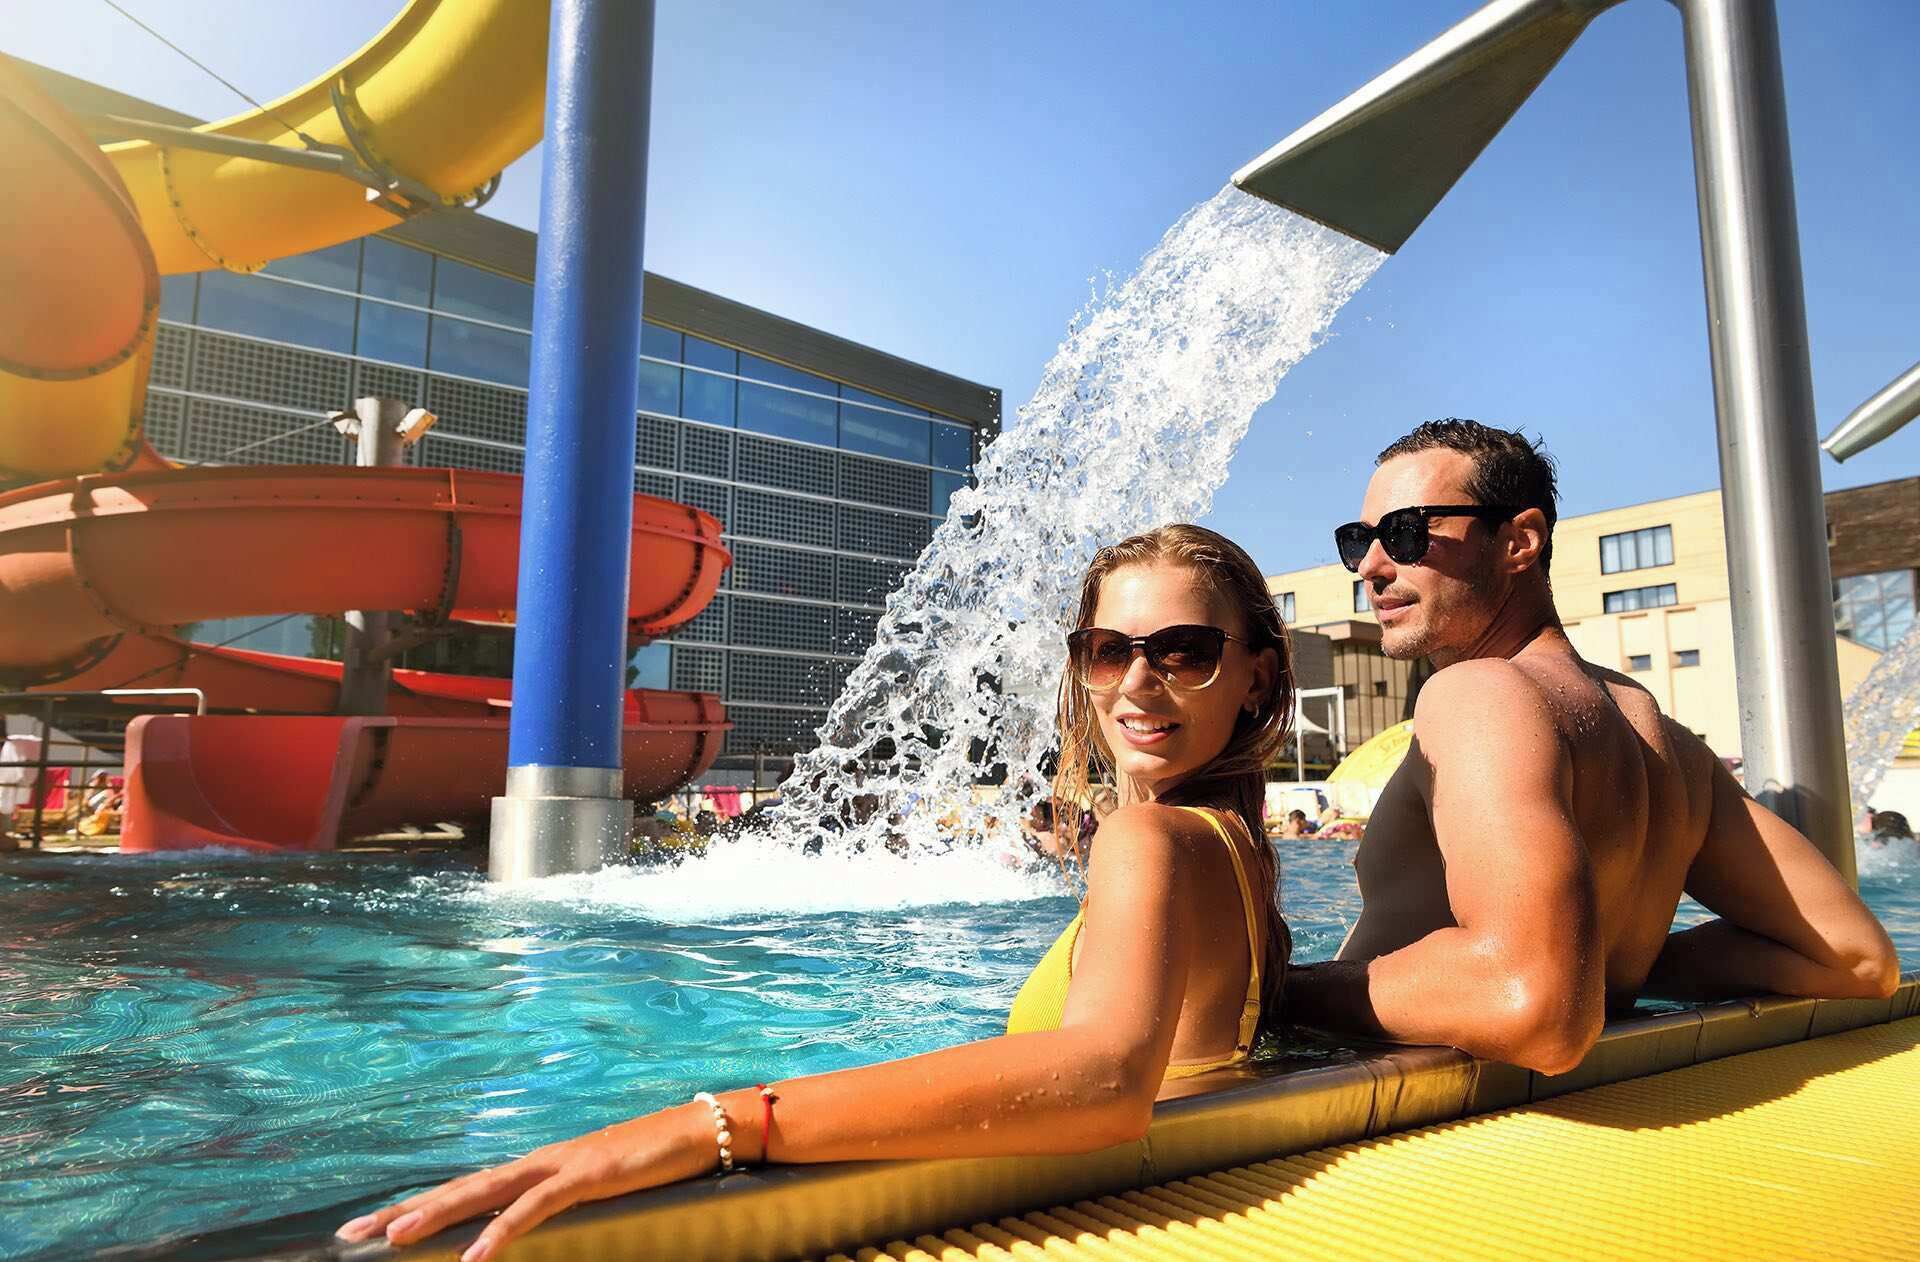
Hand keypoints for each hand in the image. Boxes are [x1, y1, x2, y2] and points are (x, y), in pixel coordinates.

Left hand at [334, 1103, 718, 1260]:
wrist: (701, 1130)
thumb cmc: (655, 1162)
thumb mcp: (599, 1189)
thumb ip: (563, 1202)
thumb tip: (532, 1222)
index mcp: (539, 1168)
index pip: (466, 1190)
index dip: (418, 1206)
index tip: (370, 1225)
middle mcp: (539, 1162)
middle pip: (460, 1187)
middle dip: (405, 1210)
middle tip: (350, 1231)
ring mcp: (561, 1165)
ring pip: (486, 1191)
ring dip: (439, 1215)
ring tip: (395, 1237)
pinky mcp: (587, 1177)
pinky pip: (535, 1208)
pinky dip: (502, 1230)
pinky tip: (475, 1255)